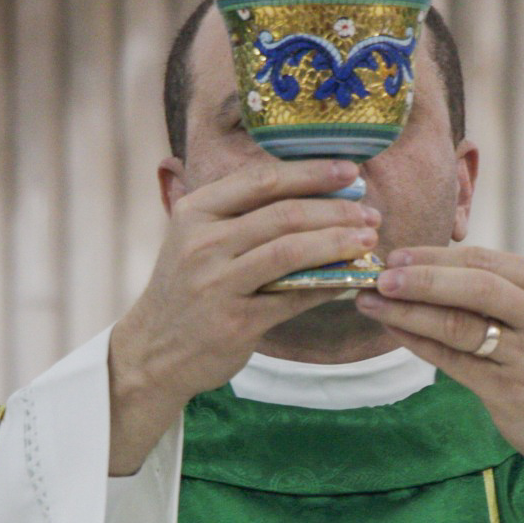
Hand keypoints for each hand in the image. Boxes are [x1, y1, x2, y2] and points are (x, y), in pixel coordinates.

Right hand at [109, 160, 381, 474]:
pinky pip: (293, 297)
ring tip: (368, 239)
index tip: (350, 171)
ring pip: (291, 251)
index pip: (261, 179)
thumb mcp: (196, 238)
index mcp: (195, 212)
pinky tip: (350, 278)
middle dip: (336, 210)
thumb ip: (239, 213)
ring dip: (337, 243)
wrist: (153, 351)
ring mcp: (216, 284)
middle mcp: (202, 243)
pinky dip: (327, 284)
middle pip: (284, 214)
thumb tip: (314, 191)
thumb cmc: (187, 289)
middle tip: (369, 212)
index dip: (311, 172)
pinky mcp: (235, 322)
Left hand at [356, 246, 523, 475]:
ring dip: (409, 311)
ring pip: (459, 325)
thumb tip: (421, 264)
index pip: (483, 260)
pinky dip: (419, 343)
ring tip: (372, 302)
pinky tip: (394, 330)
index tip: (395, 255)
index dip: (433, 256)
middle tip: (379, 276)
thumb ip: (493, 287)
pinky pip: (453, 361)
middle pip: (474, 286)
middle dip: (421, 278)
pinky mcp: (508, 390)